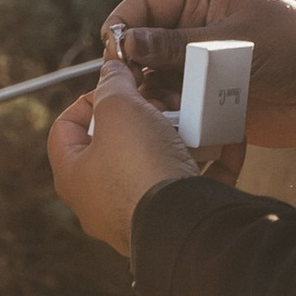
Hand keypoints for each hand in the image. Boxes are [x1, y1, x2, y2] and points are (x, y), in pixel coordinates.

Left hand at [46, 55, 202, 258]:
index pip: (66, 129)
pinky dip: (214, 158)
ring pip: (160, 163)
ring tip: (195, 114)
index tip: (117, 85)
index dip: (88, 99)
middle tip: (161, 99)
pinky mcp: (179, 222)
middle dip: (144, 116)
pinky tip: (229, 137)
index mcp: (74, 177)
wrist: (182, 223)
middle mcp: (102, 202)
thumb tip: (112, 72)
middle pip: (118, 145)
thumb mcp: (118, 109)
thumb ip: (112, 85)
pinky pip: (196, 183)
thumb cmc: (139, 168)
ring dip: (181, 134)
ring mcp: (141, 215)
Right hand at [100, 0, 295, 147]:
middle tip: (128, 85)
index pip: (146, 4)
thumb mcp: (231, 40)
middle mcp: (195, 30)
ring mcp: (200, 66)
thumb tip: (126, 42)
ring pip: (154, 79)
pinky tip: (172, 121)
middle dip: (132, 64)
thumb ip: (177, 43)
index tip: (113, 49)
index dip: (124, 23)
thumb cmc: (291, 49)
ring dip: (150, 94)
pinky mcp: (208, 100)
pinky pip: (175, 106)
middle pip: (143, 44)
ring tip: (156, 106)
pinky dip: (168, 114)